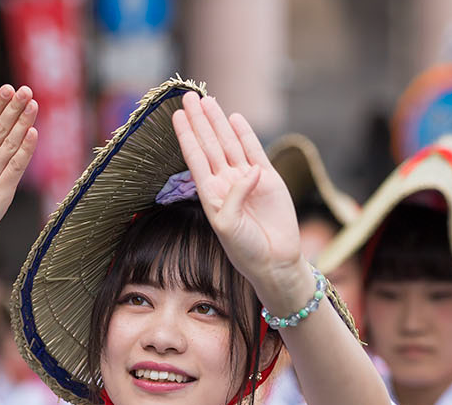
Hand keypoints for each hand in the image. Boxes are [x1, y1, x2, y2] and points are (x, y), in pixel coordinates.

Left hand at [172, 94, 307, 308]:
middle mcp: (226, 183)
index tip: (177, 116)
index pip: (196, 158)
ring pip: (230, 143)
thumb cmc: (245, 250)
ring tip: (208, 100)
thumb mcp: (228, 226)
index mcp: (211, 194)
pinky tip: (234, 118)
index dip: (187, 136)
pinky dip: (245, 134)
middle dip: (200, 121)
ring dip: (218, 122)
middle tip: (189, 96)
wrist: (275, 261)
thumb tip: (249, 169)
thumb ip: (233, 196)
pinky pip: (254, 150)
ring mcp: (247, 179)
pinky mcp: (268, 178)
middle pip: (210, 144)